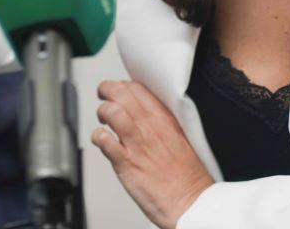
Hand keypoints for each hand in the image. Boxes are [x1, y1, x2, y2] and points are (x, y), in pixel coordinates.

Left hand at [91, 80, 213, 228]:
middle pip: (121, 93)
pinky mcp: (126, 163)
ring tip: (104, 120)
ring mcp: (137, 144)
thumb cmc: (187, 177)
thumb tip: (143, 112)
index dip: (124, 86)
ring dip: (103, 112)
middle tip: (104, 97)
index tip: (120, 92)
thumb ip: (161, 122)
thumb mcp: (181, 138)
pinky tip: (102, 140)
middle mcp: (150, 127)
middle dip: (107, 91)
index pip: (138, 88)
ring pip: (111, 111)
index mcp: (165, 119)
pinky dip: (98, 137)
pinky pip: (104, 140)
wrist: (191, 203)